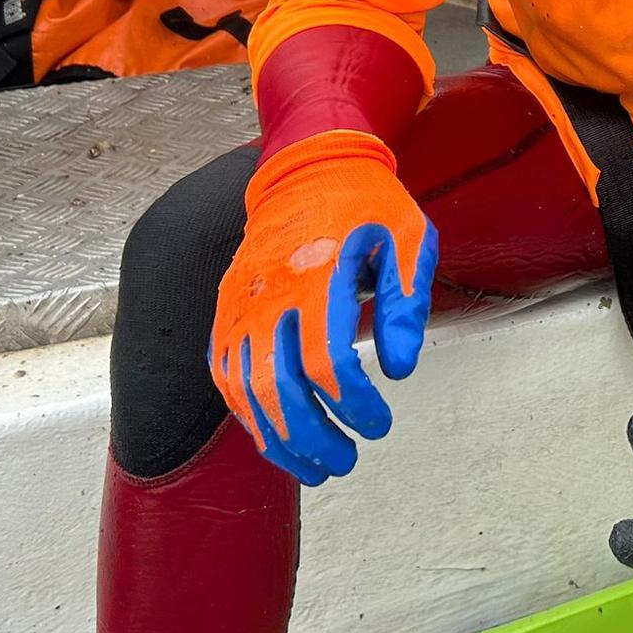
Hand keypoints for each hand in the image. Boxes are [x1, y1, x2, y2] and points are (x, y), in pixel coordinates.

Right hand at [209, 129, 436, 485]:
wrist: (308, 166)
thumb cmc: (367, 205)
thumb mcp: (407, 238)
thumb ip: (405, 303)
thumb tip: (401, 369)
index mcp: (318, 273)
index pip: (327, 360)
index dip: (353, 404)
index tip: (378, 423)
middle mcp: (269, 291)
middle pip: (279, 386)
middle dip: (315, 436)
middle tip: (349, 458)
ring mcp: (240, 301)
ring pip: (245, 389)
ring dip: (280, 438)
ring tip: (319, 466)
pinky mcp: (226, 309)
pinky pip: (225, 373)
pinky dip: (248, 414)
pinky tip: (278, 438)